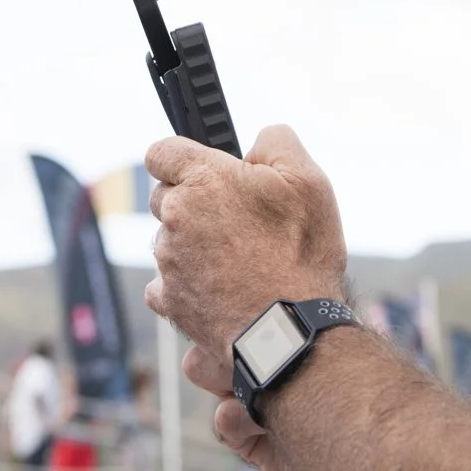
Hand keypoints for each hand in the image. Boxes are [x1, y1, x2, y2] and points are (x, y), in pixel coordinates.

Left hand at [145, 125, 347, 399]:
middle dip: (194, 205)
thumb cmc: (301, 255)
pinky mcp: (172, 305)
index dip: (184, 158)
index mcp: (201, 182)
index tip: (205, 171)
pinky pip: (170, 290)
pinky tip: (226, 295)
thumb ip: (276, 142)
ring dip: (195, 249)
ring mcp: (169, 266)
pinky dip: (191, 291)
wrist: (290, 332)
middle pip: (166, 200)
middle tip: (240, 222)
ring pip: (170, 246)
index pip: (162, 152)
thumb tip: (259, 138)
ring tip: (243, 265)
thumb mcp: (308, 180)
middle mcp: (175, 221)